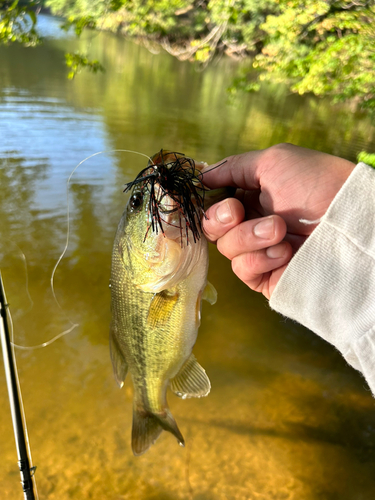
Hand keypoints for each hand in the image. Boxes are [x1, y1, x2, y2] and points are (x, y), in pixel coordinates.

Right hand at [202, 143, 354, 298]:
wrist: (348, 220)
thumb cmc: (315, 183)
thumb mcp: (273, 161)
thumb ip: (233, 167)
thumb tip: (200, 175)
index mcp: (251, 197)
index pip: (212, 203)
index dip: (205, 202)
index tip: (208, 195)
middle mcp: (251, 223)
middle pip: (211, 228)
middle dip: (221, 218)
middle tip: (238, 212)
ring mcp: (258, 251)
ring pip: (226, 249)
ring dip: (249, 236)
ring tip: (279, 230)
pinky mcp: (266, 276)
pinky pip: (242, 269)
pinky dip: (259, 259)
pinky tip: (285, 251)